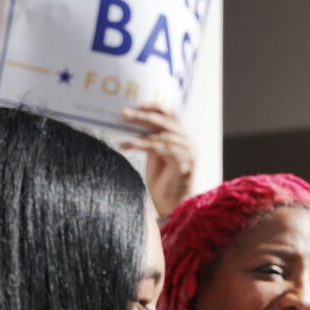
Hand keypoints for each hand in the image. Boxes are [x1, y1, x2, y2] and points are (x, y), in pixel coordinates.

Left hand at [121, 103, 194, 217]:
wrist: (172, 205)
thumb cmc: (162, 181)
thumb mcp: (155, 154)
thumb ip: (150, 138)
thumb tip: (133, 121)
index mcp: (182, 136)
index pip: (170, 114)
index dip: (154, 107)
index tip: (136, 103)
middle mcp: (188, 141)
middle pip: (165, 121)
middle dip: (143, 115)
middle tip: (124, 112)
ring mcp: (187, 151)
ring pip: (161, 134)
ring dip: (139, 130)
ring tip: (122, 126)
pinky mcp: (182, 162)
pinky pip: (160, 148)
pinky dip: (141, 144)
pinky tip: (127, 144)